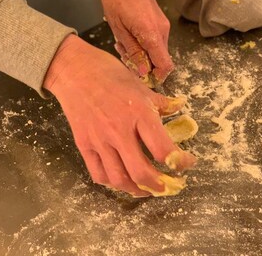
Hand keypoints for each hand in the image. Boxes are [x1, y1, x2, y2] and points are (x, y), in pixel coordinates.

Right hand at [43, 35, 195, 196]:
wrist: (74, 70)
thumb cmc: (110, 74)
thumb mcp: (141, 86)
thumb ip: (162, 103)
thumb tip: (180, 106)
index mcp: (139, 114)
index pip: (164, 150)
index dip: (181, 162)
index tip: (187, 163)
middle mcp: (120, 132)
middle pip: (142, 172)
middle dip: (159, 186)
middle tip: (169, 186)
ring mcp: (100, 141)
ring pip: (119, 179)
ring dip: (137, 190)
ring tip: (147, 189)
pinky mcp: (84, 145)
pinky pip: (98, 174)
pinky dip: (113, 183)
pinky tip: (122, 180)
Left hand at [101, 0, 172, 82]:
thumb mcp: (119, 28)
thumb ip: (133, 51)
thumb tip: (143, 71)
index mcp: (152, 33)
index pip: (165, 64)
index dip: (158, 76)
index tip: (144, 79)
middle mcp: (163, 31)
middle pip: (160, 59)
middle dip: (144, 65)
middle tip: (125, 57)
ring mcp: (164, 26)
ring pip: (157, 51)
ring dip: (142, 55)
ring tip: (124, 45)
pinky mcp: (161, 23)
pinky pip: (156, 42)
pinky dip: (145, 46)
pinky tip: (130, 38)